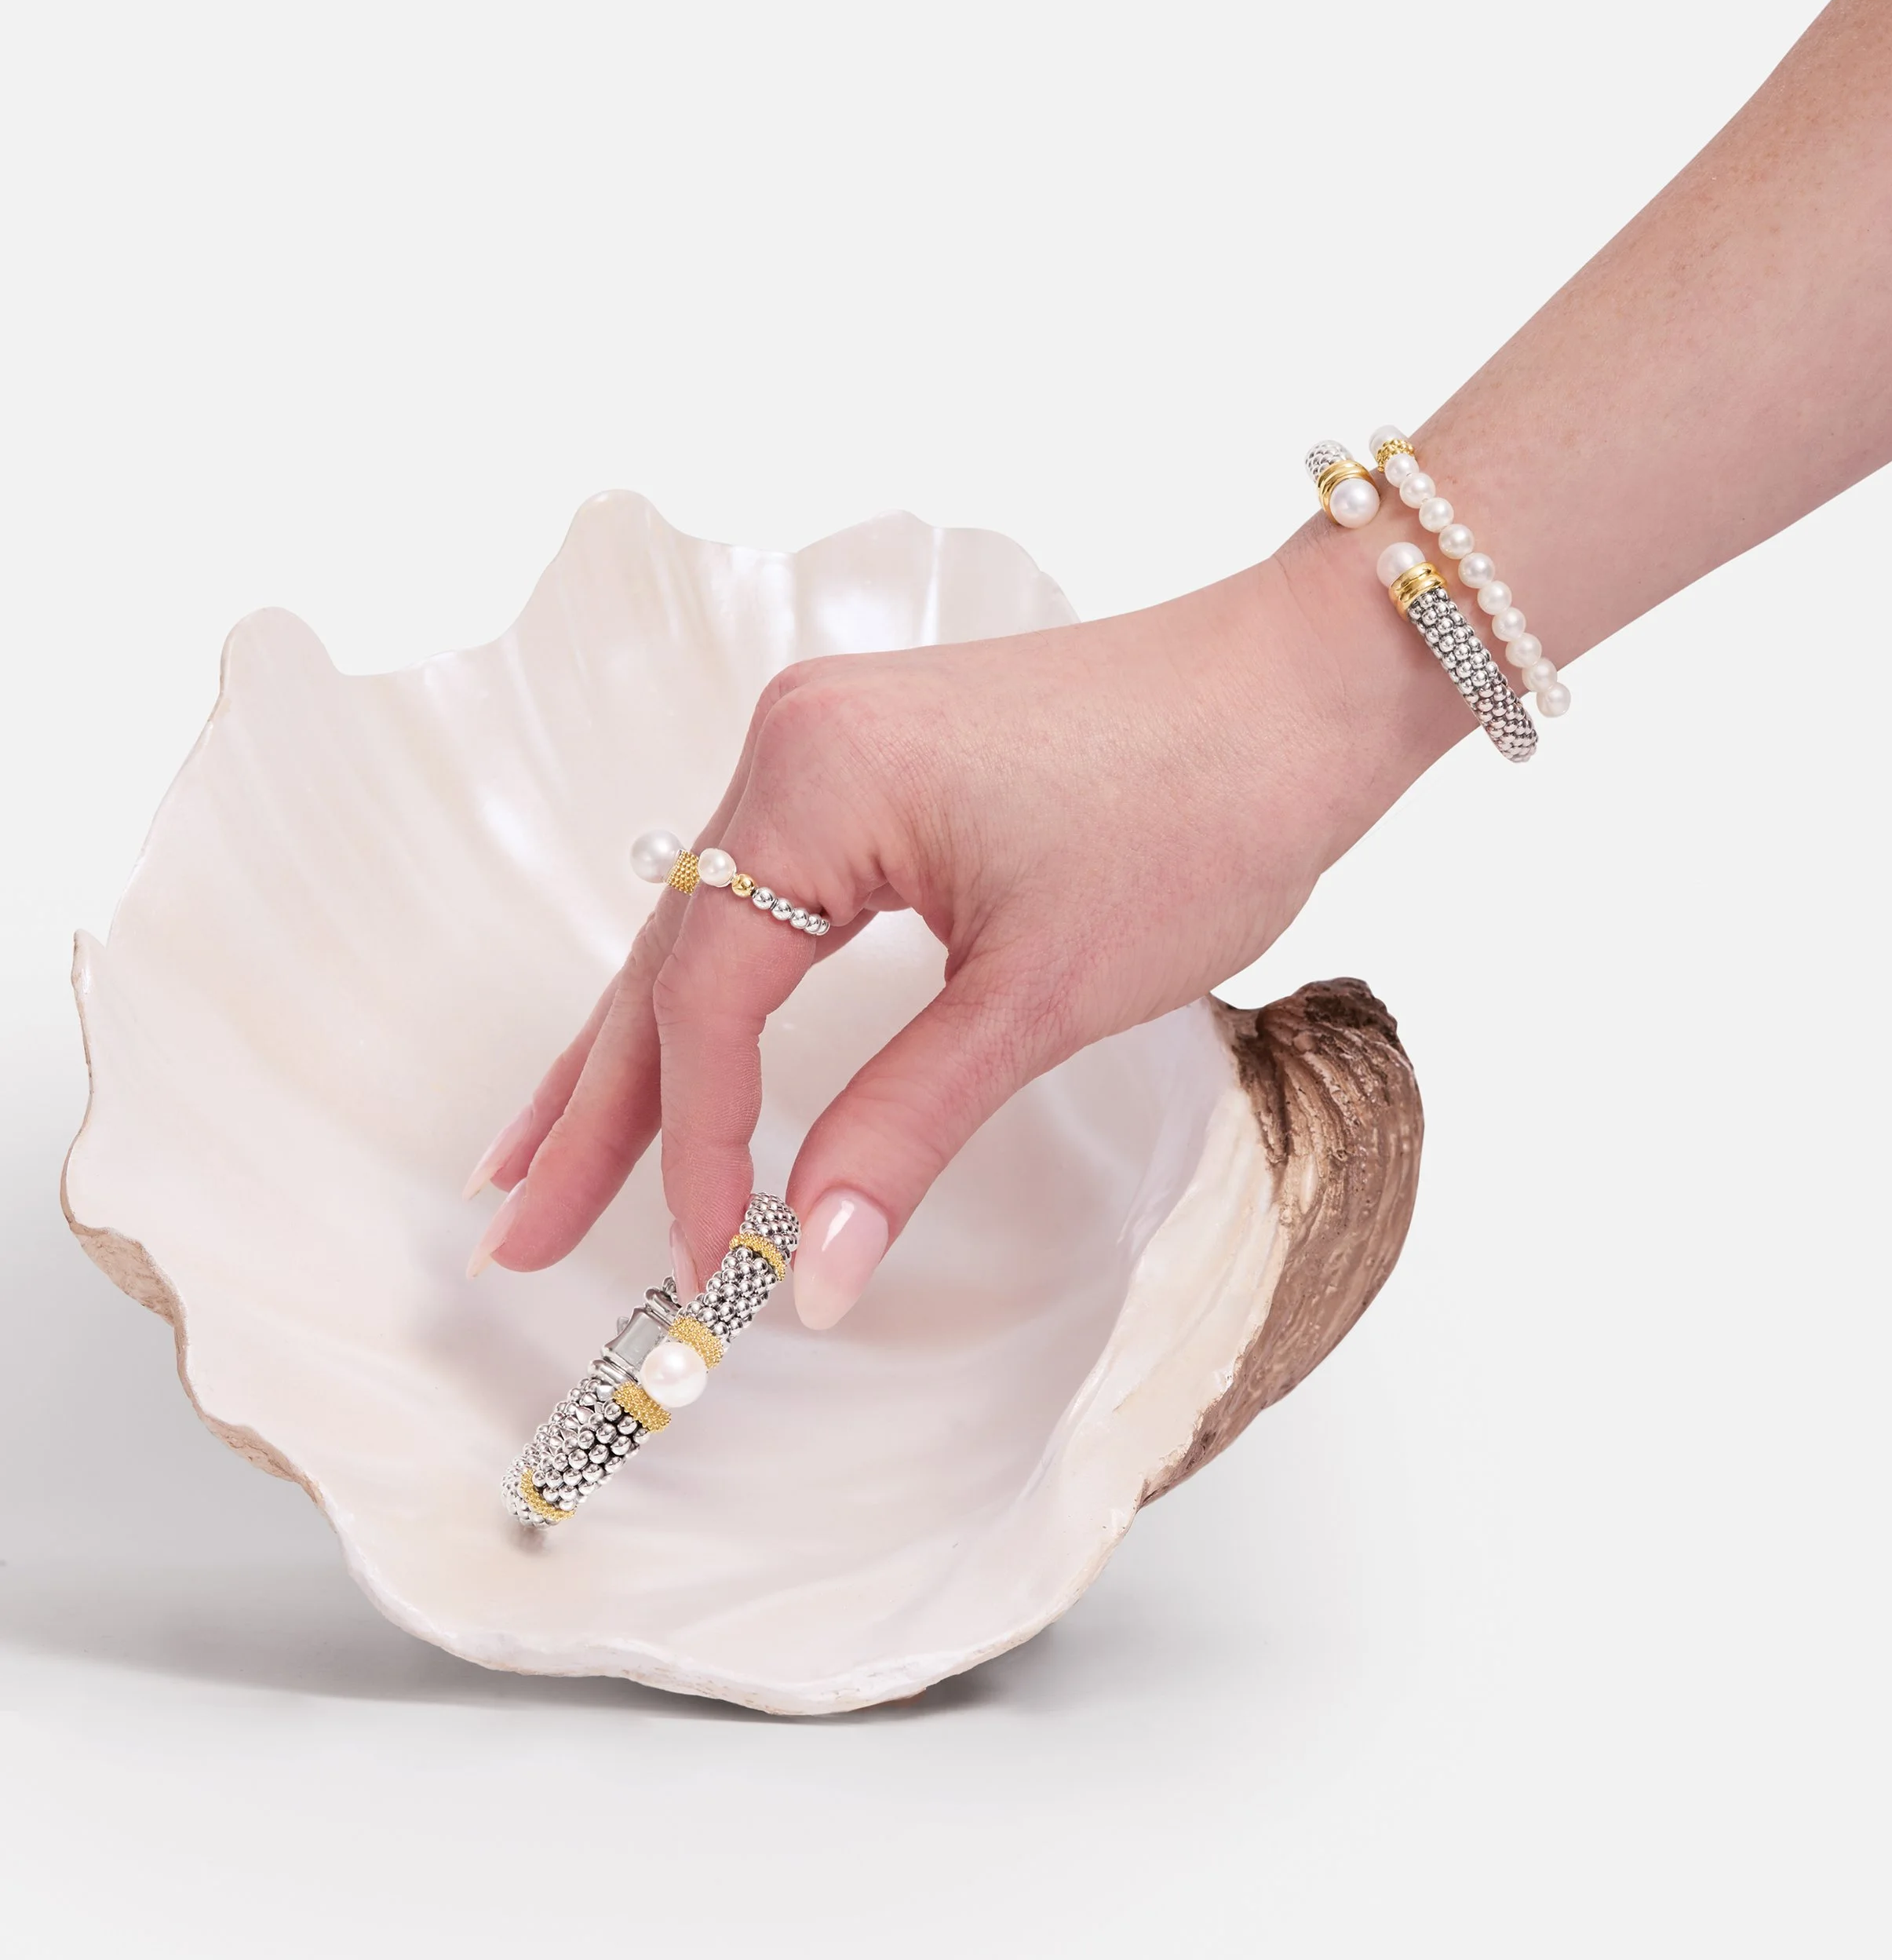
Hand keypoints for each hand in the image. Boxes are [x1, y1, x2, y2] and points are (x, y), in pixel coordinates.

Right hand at [463, 526, 1454, 1322]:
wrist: (1305, 687)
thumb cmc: (1199, 806)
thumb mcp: (1040, 995)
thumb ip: (905, 1127)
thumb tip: (816, 1273)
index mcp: (810, 782)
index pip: (707, 1005)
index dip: (699, 1153)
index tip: (712, 1271)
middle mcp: (791, 744)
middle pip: (666, 962)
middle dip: (597, 1110)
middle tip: (517, 1234)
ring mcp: (827, 743)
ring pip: (703, 931)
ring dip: (637, 1053)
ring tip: (542, 1158)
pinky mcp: (874, 762)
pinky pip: (760, 895)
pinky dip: (714, 986)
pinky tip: (670, 1044)